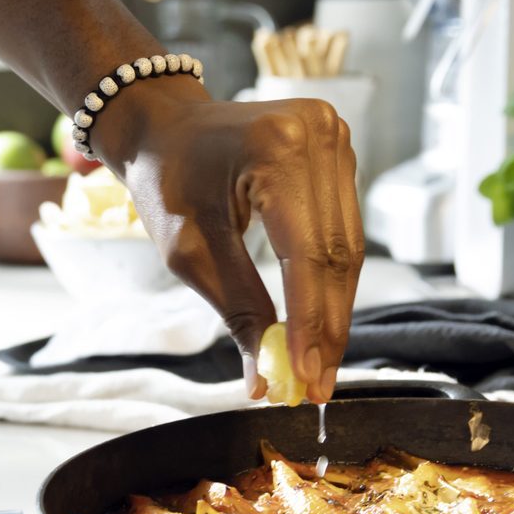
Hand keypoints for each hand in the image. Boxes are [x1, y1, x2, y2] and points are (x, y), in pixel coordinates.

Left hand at [95, 75, 363, 402]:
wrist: (163, 125)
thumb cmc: (166, 180)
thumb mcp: (189, 251)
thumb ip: (238, 310)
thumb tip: (265, 380)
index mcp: (275, 149)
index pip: (307, 253)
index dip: (311, 322)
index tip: (306, 378)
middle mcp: (317, 135)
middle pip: (338, 253)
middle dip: (328, 328)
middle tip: (316, 387)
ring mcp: (334, 138)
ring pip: (349, 248)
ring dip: (336, 311)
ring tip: (320, 367)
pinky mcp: (339, 152)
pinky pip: (344, 230)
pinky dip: (332, 280)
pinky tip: (323, 323)